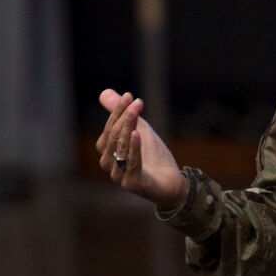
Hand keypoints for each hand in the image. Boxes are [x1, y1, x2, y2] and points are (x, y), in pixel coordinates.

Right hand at [95, 89, 186, 210]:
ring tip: (136, 112)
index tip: (129, 96)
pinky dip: (133, 148)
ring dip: (128, 128)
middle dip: (124, 117)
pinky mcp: (131, 184)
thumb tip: (104, 92)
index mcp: (108, 151)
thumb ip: (123, 115)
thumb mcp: (139, 130)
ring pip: (120, 149)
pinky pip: (131, 164)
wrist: (171, 181)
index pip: (109, 128)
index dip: (117, 112)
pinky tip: (137, 134)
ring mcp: (118, 176)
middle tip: (136, 103)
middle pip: (113, 137)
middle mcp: (109, 164)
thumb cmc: (152, 156)